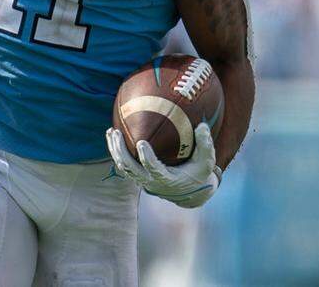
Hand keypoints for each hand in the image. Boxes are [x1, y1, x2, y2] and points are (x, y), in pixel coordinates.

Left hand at [106, 123, 220, 208]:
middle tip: (117, 133)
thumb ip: (205, 144)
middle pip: (130, 169)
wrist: (191, 191)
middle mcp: (152, 182)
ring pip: (124, 168)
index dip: (146, 158)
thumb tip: (202, 126)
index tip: (140, 142)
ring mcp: (143, 180)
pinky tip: (114, 136)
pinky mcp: (139, 177)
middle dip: (121, 151)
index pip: (153, 170)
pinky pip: (124, 165)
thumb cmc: (199, 172)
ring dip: (115, 150)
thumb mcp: (207, 160)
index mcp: (167, 180)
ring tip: (111, 131)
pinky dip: (117, 152)